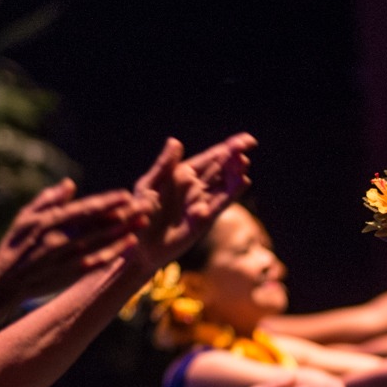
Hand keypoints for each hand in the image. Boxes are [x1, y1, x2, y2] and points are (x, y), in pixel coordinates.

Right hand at [0, 181, 143, 299]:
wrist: (5, 282)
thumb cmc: (16, 245)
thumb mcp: (26, 218)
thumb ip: (49, 200)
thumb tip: (70, 183)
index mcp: (49, 222)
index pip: (84, 210)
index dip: (107, 202)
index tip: (126, 194)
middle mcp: (60, 239)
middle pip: (99, 224)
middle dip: (125, 213)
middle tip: (147, 203)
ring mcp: (68, 258)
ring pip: (102, 241)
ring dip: (125, 230)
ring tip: (145, 219)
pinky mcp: (72, 273)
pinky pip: (98, 260)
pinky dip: (115, 251)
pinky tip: (132, 242)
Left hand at [128, 134, 255, 269]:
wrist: (139, 246)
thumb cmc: (139, 214)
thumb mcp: (148, 185)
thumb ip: (164, 165)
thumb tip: (175, 141)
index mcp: (182, 173)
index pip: (210, 157)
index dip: (228, 147)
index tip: (246, 140)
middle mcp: (196, 186)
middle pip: (222, 168)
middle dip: (235, 157)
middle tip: (248, 145)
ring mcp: (202, 202)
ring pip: (225, 184)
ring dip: (236, 172)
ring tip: (244, 161)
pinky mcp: (205, 219)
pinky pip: (221, 203)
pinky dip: (232, 192)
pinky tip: (243, 181)